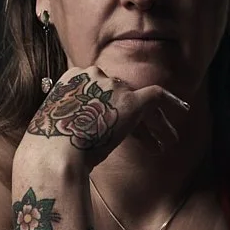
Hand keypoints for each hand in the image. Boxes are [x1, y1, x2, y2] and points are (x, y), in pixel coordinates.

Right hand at [24, 65, 188, 165]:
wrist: (53, 154)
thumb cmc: (46, 150)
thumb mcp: (50, 128)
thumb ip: (65, 123)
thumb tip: (69, 140)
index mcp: (71, 79)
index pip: (99, 92)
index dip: (110, 113)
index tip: (113, 132)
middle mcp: (93, 76)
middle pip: (120, 95)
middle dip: (133, 120)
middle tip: (144, 140)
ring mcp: (113, 87)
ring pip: (139, 100)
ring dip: (153, 123)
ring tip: (167, 141)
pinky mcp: (130, 102)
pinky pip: (157, 96)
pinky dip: (172, 102)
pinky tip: (184, 111)